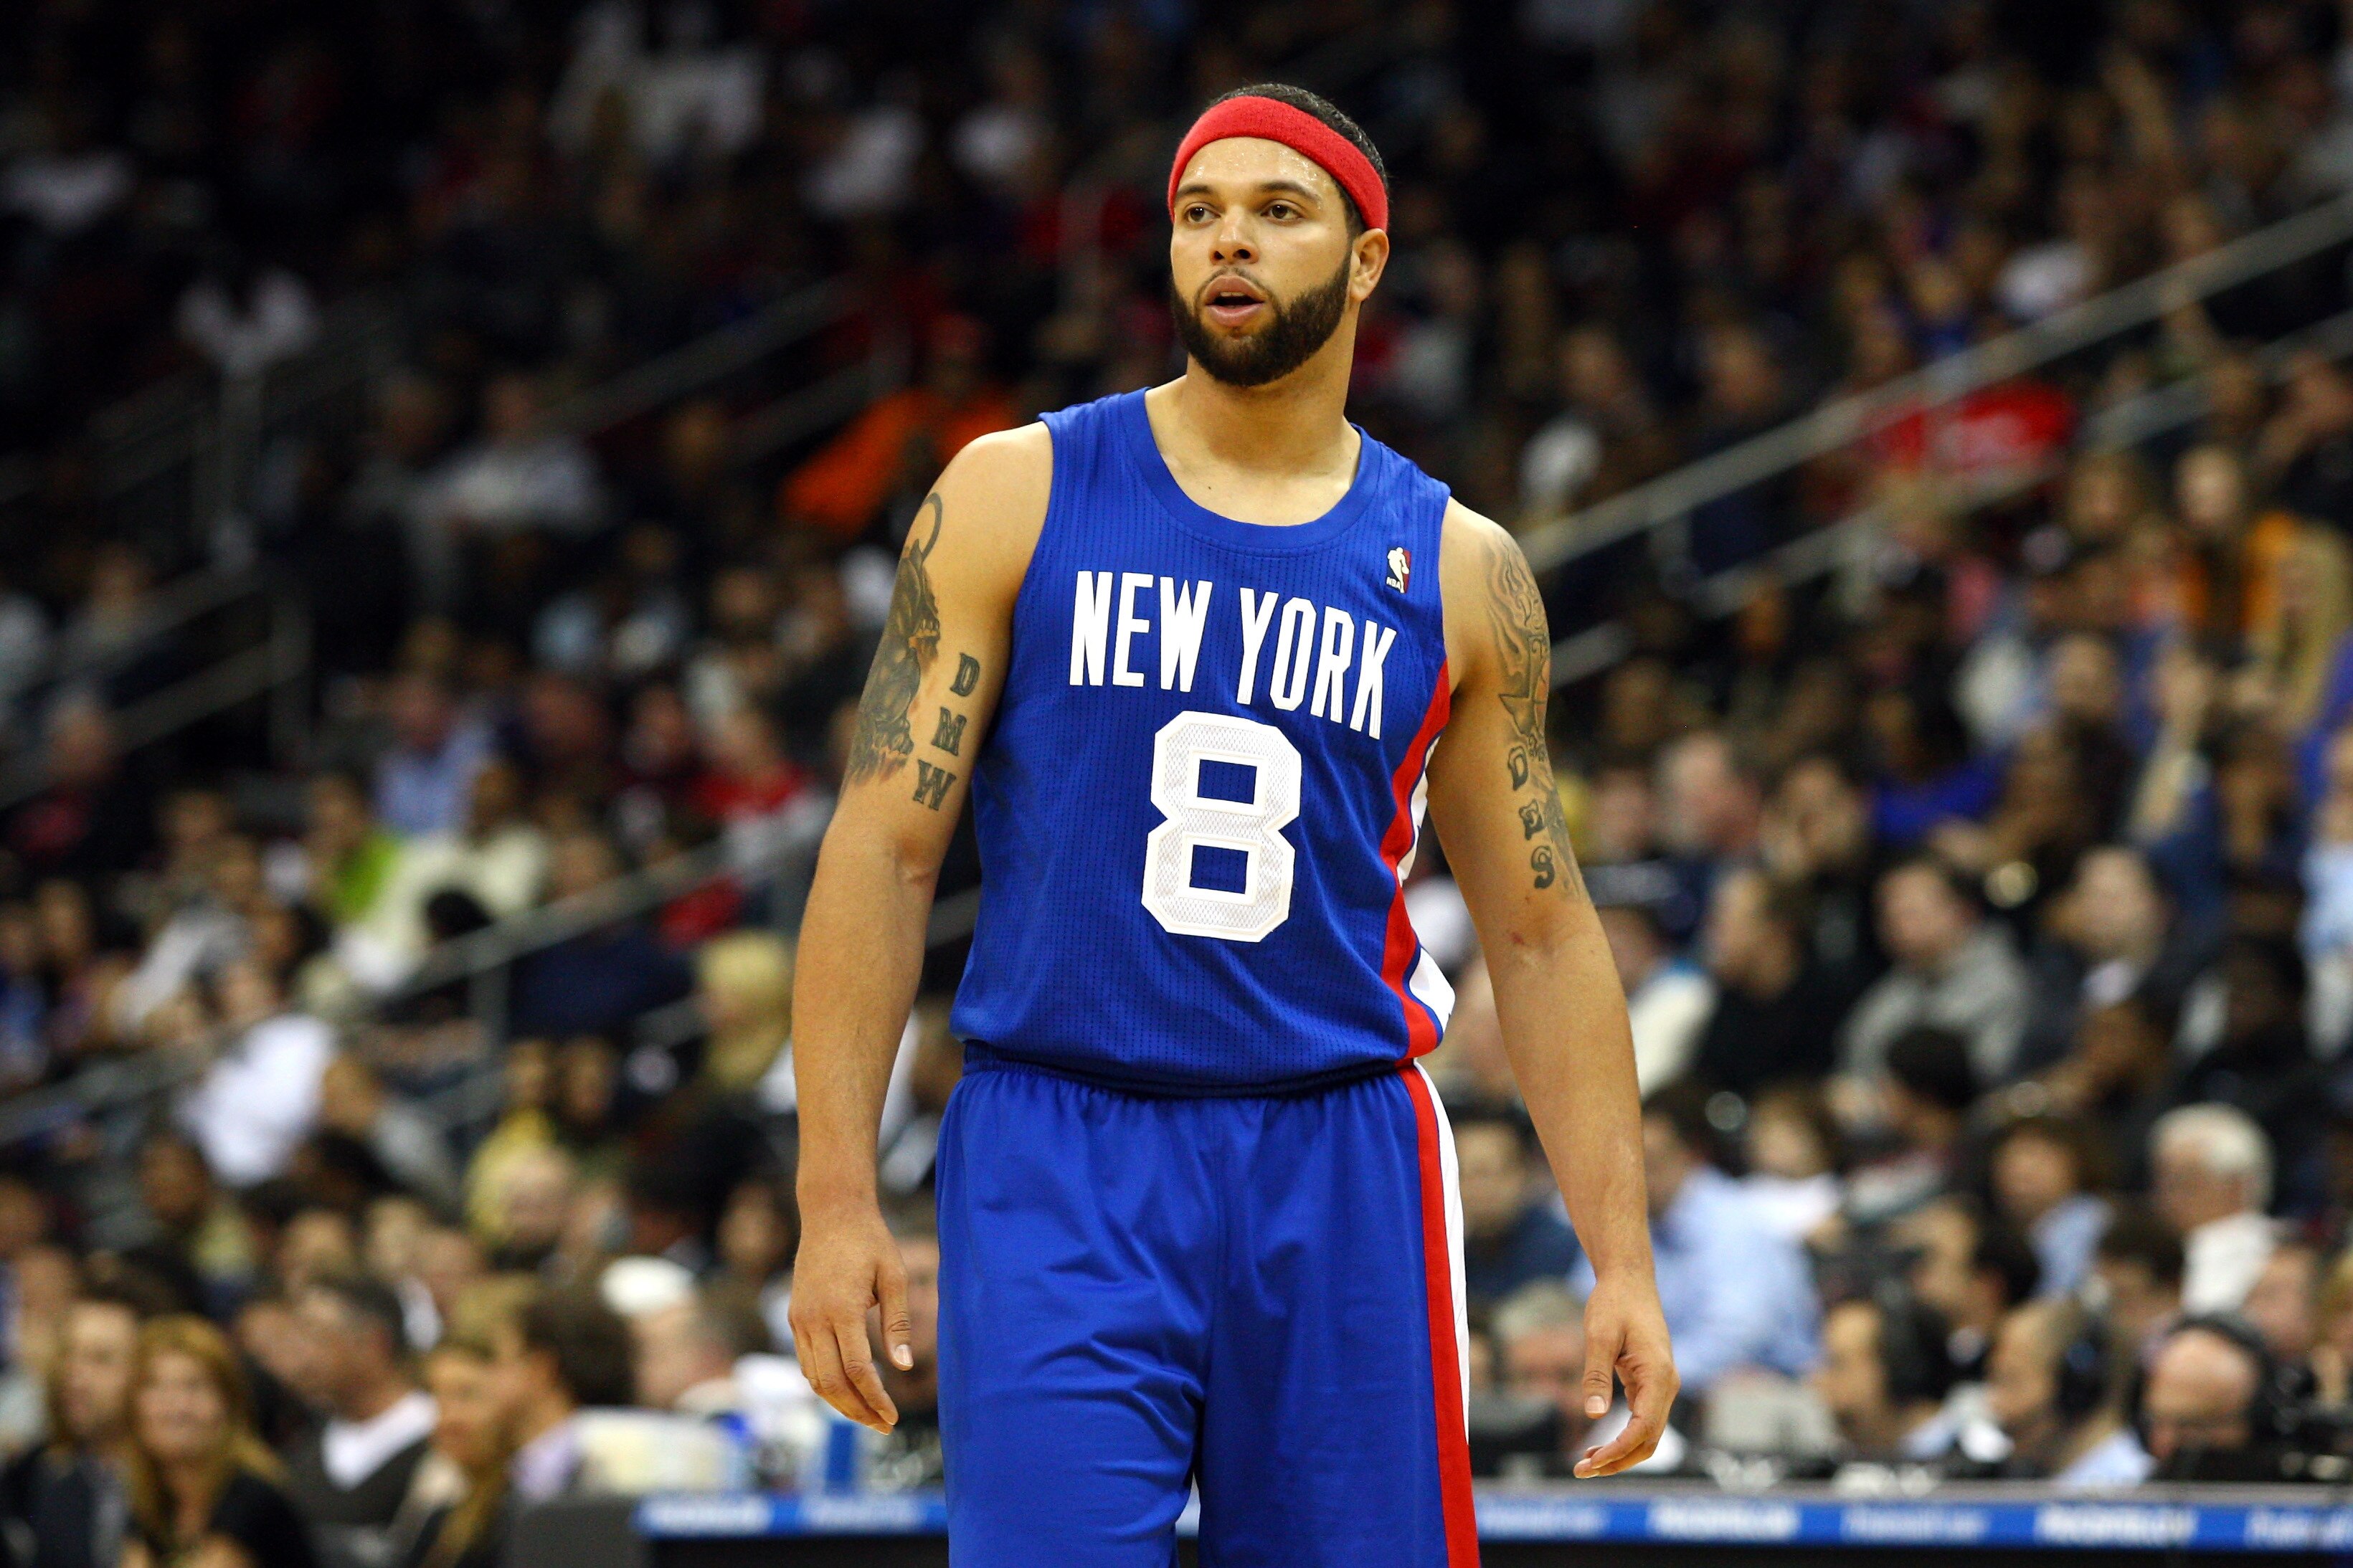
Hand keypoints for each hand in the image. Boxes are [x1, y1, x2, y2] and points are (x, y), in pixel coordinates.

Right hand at [788, 1200, 913, 1432]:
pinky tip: (846, 1390)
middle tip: (883, 1426)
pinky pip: (806, 1362)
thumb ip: (897, 1324)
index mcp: (842, 1309)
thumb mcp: (894, 1277)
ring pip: (814, 1378)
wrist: (831, 1212)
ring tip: (867, 1416)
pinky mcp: (795, 1316)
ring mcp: (800, 1319)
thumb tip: (904, 1366)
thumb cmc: (870, 1241)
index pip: (858, 1370)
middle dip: (858, 1411)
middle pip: (832, 1383)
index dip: (876, 1399)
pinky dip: (824, 1383)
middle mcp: (814, 1318)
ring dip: (839, 1403)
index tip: (893, 1418)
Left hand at [1573, 1270, 1676, 1478]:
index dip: (1619, 1450)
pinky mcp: (1650, 1383)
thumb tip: (1594, 1415)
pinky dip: (1622, 1438)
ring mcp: (1660, 1386)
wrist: (1628, 1280)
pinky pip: (1641, 1420)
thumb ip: (1596, 1374)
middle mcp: (1666, 1385)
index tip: (1592, 1463)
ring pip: (1647, 1434)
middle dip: (1618, 1460)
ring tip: (1586, 1464)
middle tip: (1581, 1471)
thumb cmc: (1614, 1303)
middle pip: (1649, 1440)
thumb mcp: (1599, 1335)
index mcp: (1658, 1375)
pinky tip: (1598, 1445)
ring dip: (1620, 1453)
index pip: (1644, 1428)